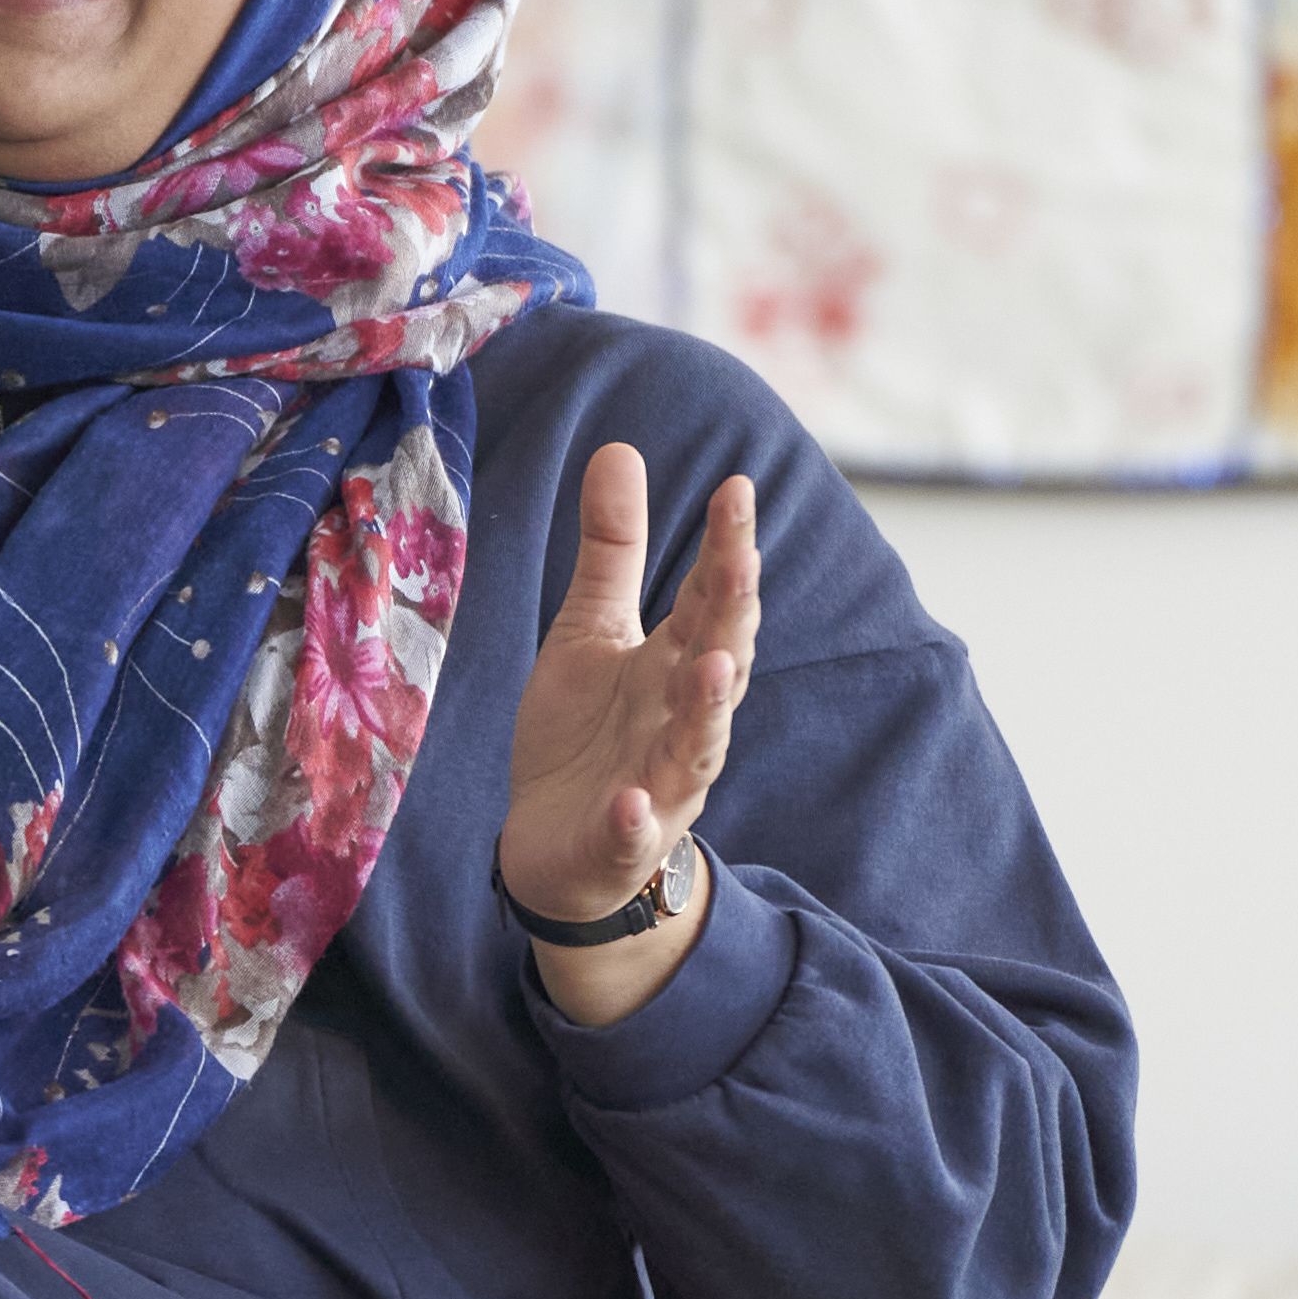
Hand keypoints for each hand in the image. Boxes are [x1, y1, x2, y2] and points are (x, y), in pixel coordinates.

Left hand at [497, 450, 757, 1024]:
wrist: (557, 851)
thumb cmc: (587, 734)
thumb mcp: (591, 633)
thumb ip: (613, 551)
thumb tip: (619, 447)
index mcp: (676, 664)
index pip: (711, 599)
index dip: (727, 549)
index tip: (736, 489)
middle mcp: (682, 719)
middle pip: (721, 663)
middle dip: (733, 617)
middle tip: (740, 561)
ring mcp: (660, 782)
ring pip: (696, 745)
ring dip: (707, 711)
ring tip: (712, 668)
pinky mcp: (621, 840)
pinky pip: (636, 831)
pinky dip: (639, 819)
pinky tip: (634, 802)